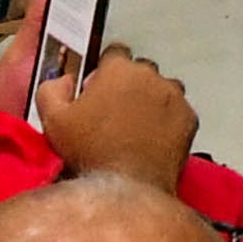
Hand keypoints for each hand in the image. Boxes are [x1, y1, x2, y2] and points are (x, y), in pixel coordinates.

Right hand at [37, 43, 196, 189]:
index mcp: (118, 69)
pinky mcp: (190, 119)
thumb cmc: (90, 152)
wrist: (127, 188)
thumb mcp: (53, 120)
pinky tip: (154, 140)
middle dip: (129, 85)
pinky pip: (179, 112)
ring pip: (163, 90)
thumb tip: (65, 80)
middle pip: (140, 71)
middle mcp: (151, 76)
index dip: (105, 70)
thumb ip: (52, 89)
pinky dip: (169, 121)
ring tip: (136, 128)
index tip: (98, 89)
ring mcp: (174, 97)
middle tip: (115, 113)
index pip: (115, 53)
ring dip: (152, 101)